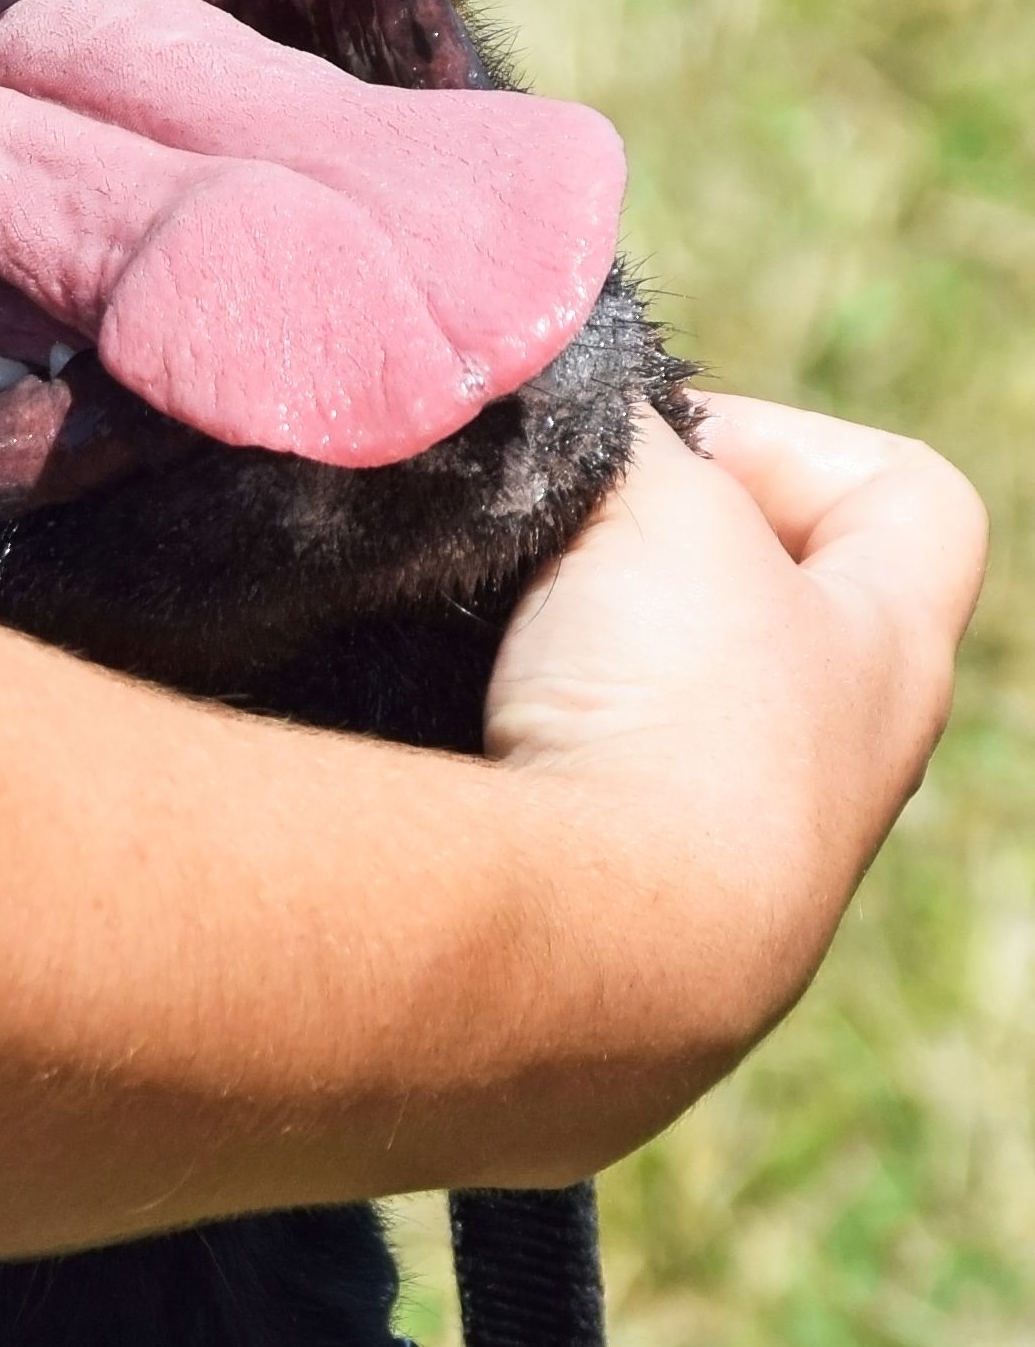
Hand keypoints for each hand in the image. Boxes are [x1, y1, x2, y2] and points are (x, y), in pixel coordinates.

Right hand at [488, 395, 985, 1081]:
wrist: (593, 957)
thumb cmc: (666, 705)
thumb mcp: (647, 503)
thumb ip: (614, 432)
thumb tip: (554, 389)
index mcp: (886, 657)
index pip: (907, 500)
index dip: (791, 443)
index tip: (664, 452)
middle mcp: (838, 777)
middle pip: (768, 619)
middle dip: (654, 565)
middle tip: (557, 545)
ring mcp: (738, 881)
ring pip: (655, 730)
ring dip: (569, 677)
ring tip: (477, 645)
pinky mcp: (625, 950)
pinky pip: (569, 821)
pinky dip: (509, 768)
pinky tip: (439, 740)